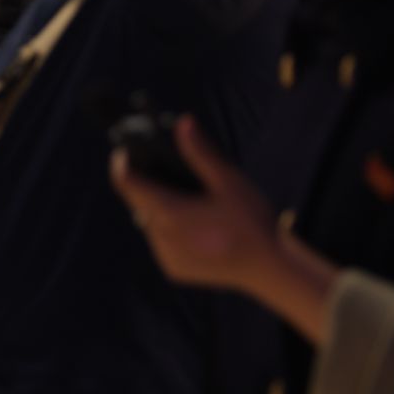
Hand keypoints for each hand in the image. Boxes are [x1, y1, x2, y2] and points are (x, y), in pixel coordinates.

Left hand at [112, 115, 281, 294]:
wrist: (270, 268)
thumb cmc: (253, 221)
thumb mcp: (229, 182)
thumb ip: (201, 153)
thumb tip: (182, 123)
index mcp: (168, 212)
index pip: (126, 182)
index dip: (123, 163)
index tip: (127, 151)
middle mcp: (160, 237)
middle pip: (137, 201)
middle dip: (145, 184)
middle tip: (164, 172)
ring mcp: (166, 256)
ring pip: (148, 223)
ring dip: (157, 209)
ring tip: (182, 197)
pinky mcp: (173, 270)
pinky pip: (161, 243)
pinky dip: (169, 231)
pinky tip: (191, 224)